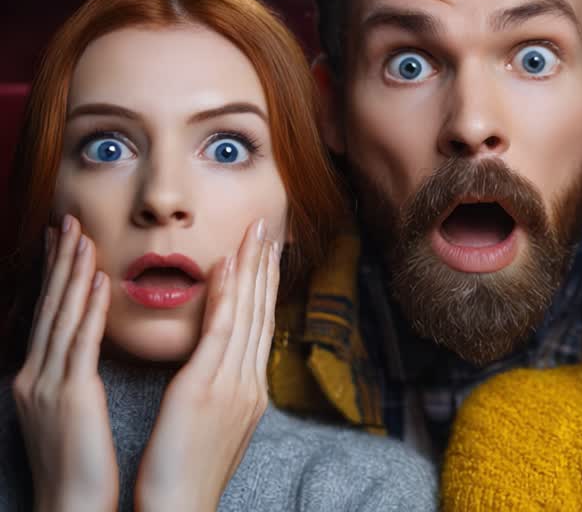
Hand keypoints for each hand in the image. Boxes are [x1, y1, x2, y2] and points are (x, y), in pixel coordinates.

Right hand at [13, 215, 117, 511]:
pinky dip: (87, 308)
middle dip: (59, 262)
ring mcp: (47, 385)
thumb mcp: (72, 413)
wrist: (71, 506)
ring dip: (72, 273)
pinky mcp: (69, 396)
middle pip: (49, 307)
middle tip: (68, 222)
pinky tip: (97, 280)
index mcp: (39, 380)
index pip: (49, 315)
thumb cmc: (80, 466)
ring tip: (82, 236)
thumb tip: (86, 353)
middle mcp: (36, 376)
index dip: (57, 276)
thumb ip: (75, 380)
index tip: (65, 241)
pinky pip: (79, 343)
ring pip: (61, 316)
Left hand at [134, 219, 279, 511]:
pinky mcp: (207, 388)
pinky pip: (221, 332)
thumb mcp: (209, 428)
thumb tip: (213, 368)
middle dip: (266, 268)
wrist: (180, 509)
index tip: (266, 255)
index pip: (260, 328)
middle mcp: (250, 383)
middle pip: (262, 314)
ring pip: (247, 315)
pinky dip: (226, 296)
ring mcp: (234, 385)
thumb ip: (216, 392)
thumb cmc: (184, 478)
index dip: (264, 288)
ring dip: (251, 269)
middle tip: (269, 229)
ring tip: (255, 233)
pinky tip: (227, 266)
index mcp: (251, 392)